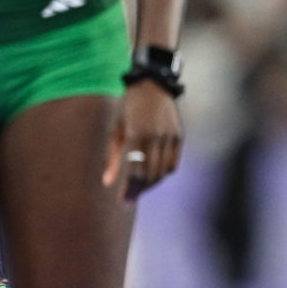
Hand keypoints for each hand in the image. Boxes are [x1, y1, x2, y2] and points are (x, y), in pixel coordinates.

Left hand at [106, 80, 182, 200]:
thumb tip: (107, 183)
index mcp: (136, 135)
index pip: (136, 172)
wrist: (152, 84)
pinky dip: (164, 172)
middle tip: (130, 197)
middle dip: (140, 190)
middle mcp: (155, 137)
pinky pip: (173, 163)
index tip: (124, 203)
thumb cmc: (128, 107)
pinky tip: (154, 174)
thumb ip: (112, 158)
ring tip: (140, 187)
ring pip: (163, 171)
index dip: (130, 190)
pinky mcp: (179, 136)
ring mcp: (169, 136)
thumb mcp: (116, 130)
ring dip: (152, 183)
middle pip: (150, 174)